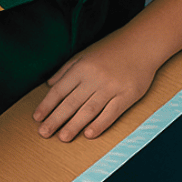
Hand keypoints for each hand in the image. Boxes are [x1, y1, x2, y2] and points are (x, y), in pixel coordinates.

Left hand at [33, 32, 155, 141]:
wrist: (144, 44)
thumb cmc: (113, 49)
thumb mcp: (85, 54)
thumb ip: (66, 69)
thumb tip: (49, 85)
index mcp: (82, 67)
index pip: (59, 90)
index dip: (47, 105)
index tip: (37, 118)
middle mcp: (95, 78)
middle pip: (71, 103)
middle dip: (55, 120)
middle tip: (43, 133)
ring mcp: (112, 87)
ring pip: (88, 111)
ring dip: (74, 126)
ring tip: (62, 137)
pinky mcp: (128, 95)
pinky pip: (111, 113)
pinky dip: (99, 124)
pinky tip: (89, 134)